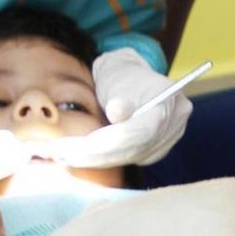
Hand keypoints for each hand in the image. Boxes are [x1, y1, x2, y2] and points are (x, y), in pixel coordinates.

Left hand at [51, 48, 190, 168]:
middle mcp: (173, 127)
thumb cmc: (123, 75)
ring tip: (63, 155)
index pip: (137, 133)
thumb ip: (120, 97)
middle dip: (94, 154)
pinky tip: (78, 157)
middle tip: (61, 154)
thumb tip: (117, 113)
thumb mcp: (119, 78)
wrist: (132, 80)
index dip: (104, 144)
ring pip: (127, 157)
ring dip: (93, 159)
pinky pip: (126, 158)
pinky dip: (101, 159)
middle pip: (132, 149)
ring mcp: (166, 142)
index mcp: (170, 104)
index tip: (73, 147)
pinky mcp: (153, 151)